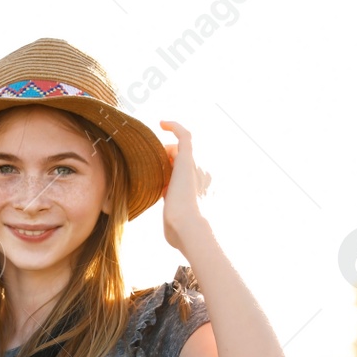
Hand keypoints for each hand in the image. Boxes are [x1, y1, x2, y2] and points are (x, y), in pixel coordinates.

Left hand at [158, 120, 211, 253]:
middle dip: (167, 162)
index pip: (185, 174)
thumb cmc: (180, 232)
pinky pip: (184, 135)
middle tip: (153, 171)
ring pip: (180, 149)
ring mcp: (197, 166)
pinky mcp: (188, 160)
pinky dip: (175, 126)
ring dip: (165, 153)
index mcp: (201, 188)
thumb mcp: (176, 223)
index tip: (161, 175)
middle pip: (182, 160)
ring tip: (153, 161)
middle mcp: (203, 174)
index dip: (171, 173)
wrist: (188, 228)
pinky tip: (161, 123)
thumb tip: (171, 224)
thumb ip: (175, 218)